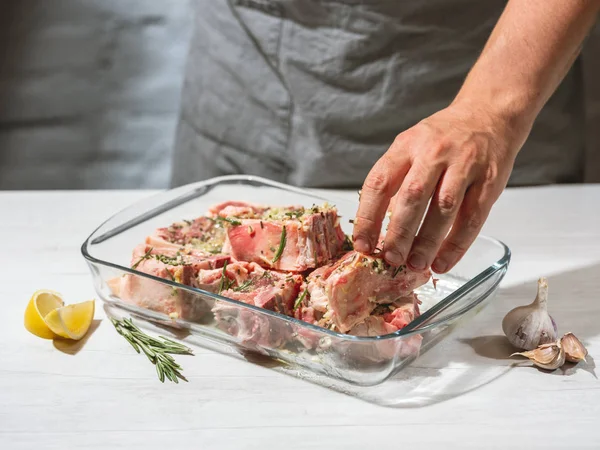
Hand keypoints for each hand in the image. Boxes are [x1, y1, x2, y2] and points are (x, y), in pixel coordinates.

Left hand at [352, 101, 524, 273]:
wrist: (489, 114)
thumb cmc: (443, 137)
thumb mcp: (411, 146)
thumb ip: (395, 180)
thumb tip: (375, 226)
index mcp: (406, 145)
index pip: (379, 183)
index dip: (368, 217)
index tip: (363, 244)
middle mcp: (433, 153)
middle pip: (412, 197)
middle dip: (399, 233)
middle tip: (391, 258)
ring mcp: (464, 165)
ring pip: (443, 209)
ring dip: (427, 242)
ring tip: (416, 264)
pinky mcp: (489, 180)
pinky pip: (472, 218)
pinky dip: (456, 245)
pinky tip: (443, 261)